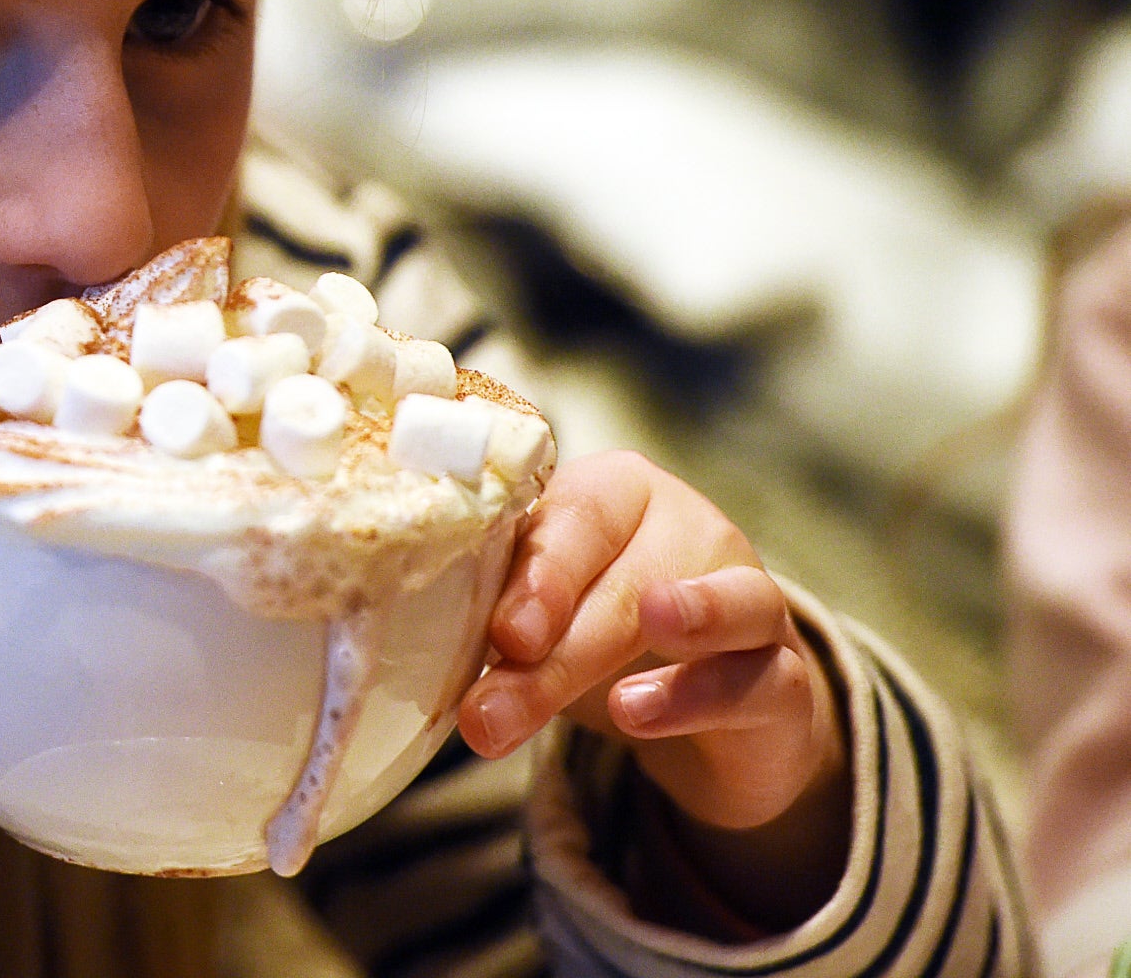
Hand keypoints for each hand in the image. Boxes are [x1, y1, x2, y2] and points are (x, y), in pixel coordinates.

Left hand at [458, 451, 850, 927]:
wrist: (715, 708)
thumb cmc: (602, 635)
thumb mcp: (546, 622)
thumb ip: (502, 622)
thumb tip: (420, 657)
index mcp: (614, 493)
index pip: (574, 519)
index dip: (537, 575)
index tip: (500, 635)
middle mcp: (689, 526)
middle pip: (622, 578)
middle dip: (552, 651)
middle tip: (491, 708)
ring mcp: (749, 594)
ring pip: (704, 610)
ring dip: (645, 649)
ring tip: (612, 692)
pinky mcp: (787, 673)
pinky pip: (753, 679)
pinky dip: (696, 698)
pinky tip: (641, 714)